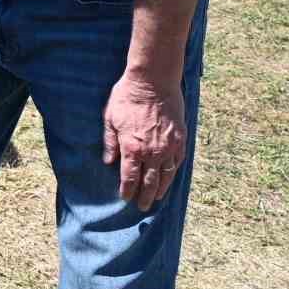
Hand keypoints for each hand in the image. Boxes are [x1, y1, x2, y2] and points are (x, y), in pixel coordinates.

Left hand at [102, 72, 186, 210]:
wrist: (154, 81)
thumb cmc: (127, 97)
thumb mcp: (110, 118)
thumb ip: (110, 142)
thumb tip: (108, 162)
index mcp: (132, 148)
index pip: (129, 177)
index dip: (127, 190)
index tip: (125, 197)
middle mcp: (152, 152)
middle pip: (149, 181)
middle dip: (145, 196)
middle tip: (142, 207)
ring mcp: (169, 146)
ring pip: (166, 175)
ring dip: (160, 189)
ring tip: (156, 198)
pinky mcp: (180, 139)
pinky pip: (178, 162)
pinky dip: (173, 173)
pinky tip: (169, 178)